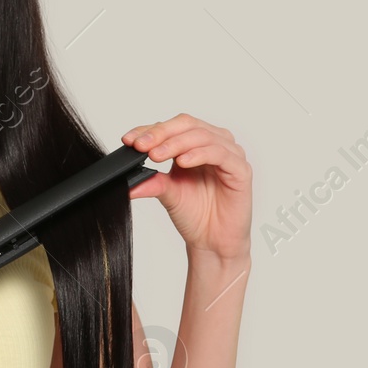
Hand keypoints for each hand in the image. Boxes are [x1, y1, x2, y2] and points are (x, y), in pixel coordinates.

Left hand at [122, 113, 252, 261]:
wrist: (213, 242)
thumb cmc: (196, 215)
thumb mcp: (167, 193)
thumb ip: (151, 181)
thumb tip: (127, 179)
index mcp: (193, 145)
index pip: (171, 127)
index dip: (149, 130)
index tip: (128, 140)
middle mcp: (212, 144)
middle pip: (186, 124)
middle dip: (160, 133)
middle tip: (141, 146)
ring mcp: (229, 155)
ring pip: (202, 136)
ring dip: (176, 143)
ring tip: (156, 155)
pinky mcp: (241, 170)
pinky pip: (220, 154)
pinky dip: (199, 154)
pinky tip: (183, 162)